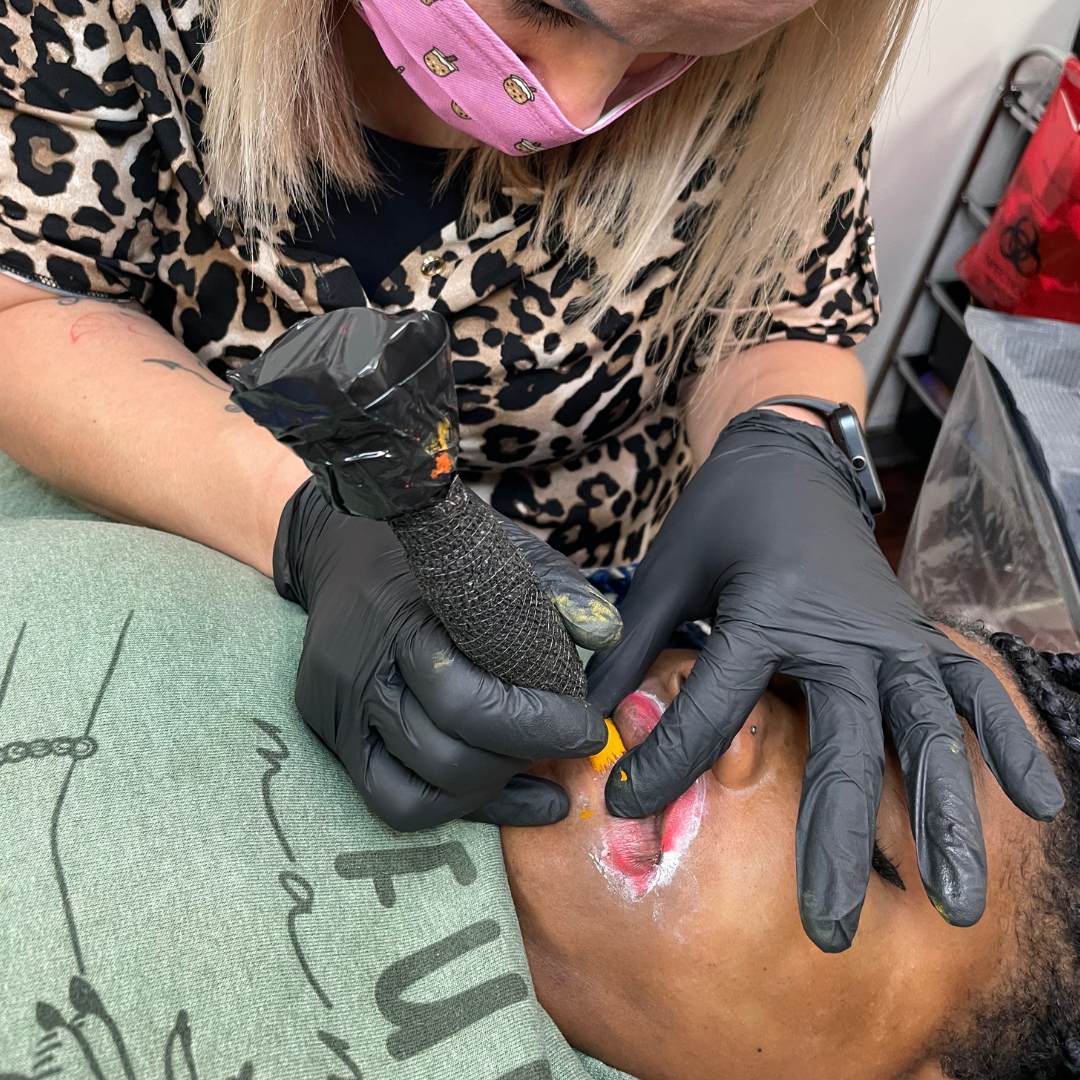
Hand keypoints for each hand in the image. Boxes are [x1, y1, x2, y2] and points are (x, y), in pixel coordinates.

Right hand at [276, 479, 619, 829]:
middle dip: (520, 759)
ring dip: (491, 789)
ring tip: (535, 763)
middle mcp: (363, 675)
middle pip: (446, 756)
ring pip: (418, 792)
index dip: (538, 728)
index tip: (588, 726)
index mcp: (403, 621)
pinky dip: (455, 808)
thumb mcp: (497, 547)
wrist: (342, 545)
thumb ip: (554, 588)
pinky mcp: (333, 737)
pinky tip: (509, 796)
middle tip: (565, 743)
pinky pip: (391, 801)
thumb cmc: (432, 550)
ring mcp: (340, 713)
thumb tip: (608, 636)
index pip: (470, 704)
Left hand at [587, 410, 1063, 950]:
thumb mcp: (666, 576)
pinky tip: (1038, 803)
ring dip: (945, 817)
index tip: (625, 808)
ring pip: (925, 733)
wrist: (790, 459)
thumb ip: (631, 649)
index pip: (713, 708)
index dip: (665, 762)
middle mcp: (840, 633)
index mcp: (766, 614)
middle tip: (829, 932)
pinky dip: (1007, 742)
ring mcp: (891, 635)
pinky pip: (972, 691)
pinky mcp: (919, 634)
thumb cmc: (721, 518)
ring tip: (957, 904)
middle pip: (844, 747)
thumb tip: (583, 720)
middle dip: (835, 842)